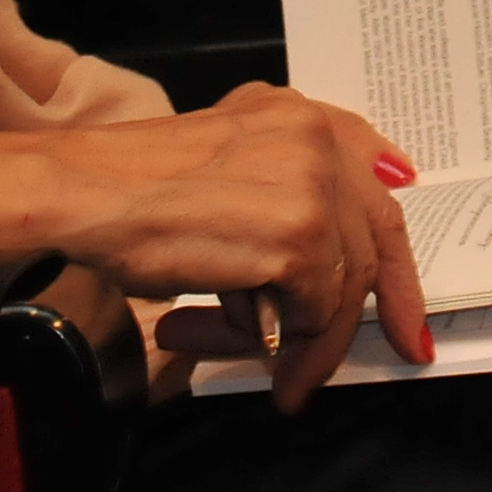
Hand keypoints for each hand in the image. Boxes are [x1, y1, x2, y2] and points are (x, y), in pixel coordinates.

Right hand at [40, 86, 429, 407]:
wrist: (86, 192)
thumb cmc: (130, 187)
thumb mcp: (218, 166)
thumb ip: (275, 192)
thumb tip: (315, 278)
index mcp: (295, 115)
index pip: (372, 179)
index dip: (393, 244)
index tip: (406, 288)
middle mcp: (313, 139)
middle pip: (370, 239)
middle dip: (375, 310)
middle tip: (381, 353)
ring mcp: (312, 186)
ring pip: (343, 286)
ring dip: (311, 343)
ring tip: (279, 375)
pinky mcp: (299, 236)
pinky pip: (314, 313)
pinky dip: (285, 347)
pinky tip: (245, 353)